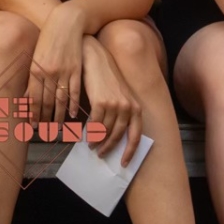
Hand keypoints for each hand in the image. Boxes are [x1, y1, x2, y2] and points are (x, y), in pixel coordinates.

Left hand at [28, 3, 85, 122]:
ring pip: (60, 100)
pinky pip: (74, 91)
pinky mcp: (76, 70)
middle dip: (44, 118)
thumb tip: (26, 96)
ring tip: (56, 127)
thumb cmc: (48, 39)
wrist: (66, 23)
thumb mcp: (36, 56)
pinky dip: (73, 104)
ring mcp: (64, 72)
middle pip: (46, 102)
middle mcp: (49, 72)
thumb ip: (32, 76)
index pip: (33, 98)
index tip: (32, 125)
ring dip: (58, 116)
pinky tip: (72, 114)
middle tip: (43, 130)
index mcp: (35, 69)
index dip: (32, 114)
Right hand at [80, 39, 143, 165]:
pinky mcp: (101, 102)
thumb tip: (112, 137)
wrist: (96, 60)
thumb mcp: (119, 97)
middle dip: (110, 148)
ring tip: (92, 146)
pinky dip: (91, 133)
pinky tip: (87, 136)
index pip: (136, 135)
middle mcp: (128, 107)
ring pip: (106, 132)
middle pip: (119, 136)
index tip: (124, 163)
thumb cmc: (107, 80)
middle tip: (102, 155)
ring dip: (98, 142)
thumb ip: (120, 115)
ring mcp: (115, 105)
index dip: (130, 151)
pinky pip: (96, 124)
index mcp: (135, 108)